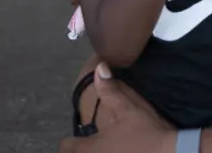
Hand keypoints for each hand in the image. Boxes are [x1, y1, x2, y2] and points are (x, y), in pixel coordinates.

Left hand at [58, 63, 174, 152]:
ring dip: (93, 152)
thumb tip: (100, 67)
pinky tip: (121, 151)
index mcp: (90, 147)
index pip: (66, 146)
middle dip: (79, 150)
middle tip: (92, 145)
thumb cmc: (146, 132)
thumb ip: (111, 91)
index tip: (80, 138)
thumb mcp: (128, 109)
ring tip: (108, 147)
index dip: (71, 141)